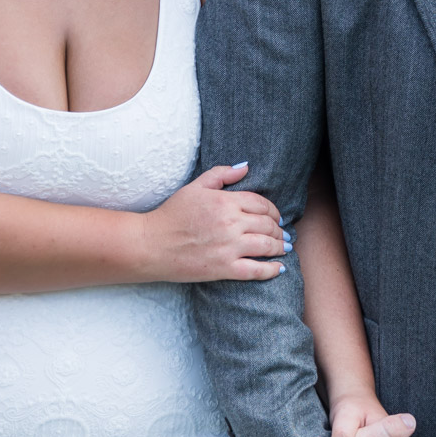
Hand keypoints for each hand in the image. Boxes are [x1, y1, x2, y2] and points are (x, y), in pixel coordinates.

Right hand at [138, 164, 286, 282]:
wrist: (151, 244)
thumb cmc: (171, 214)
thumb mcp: (195, 187)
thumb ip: (221, 174)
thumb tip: (245, 167)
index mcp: (225, 202)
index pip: (261, 204)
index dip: (273, 211)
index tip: (276, 217)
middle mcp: (231, 223)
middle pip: (268, 225)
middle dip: (279, 229)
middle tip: (283, 234)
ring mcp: (229, 247)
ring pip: (267, 245)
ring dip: (280, 247)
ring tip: (284, 248)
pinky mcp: (224, 268)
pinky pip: (256, 270)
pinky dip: (272, 270)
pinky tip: (279, 268)